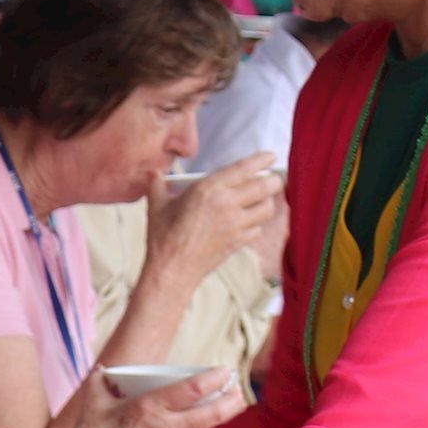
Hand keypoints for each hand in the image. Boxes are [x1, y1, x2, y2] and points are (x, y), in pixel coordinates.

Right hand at [55, 367, 240, 427]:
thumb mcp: (93, 397)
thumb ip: (101, 378)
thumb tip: (106, 369)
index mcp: (147, 407)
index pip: (190, 391)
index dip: (212, 380)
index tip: (224, 371)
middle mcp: (163, 425)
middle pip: (207, 414)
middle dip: (229, 400)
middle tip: (240, 388)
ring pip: (203, 427)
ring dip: (223, 414)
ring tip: (237, 402)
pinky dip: (205, 424)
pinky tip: (213, 417)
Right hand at [147, 151, 282, 289]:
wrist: (172, 271)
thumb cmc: (163, 238)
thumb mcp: (156, 206)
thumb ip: (157, 185)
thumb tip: (153, 173)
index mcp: (208, 189)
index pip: (244, 168)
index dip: (261, 160)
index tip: (270, 156)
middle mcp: (227, 204)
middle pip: (267, 186)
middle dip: (274, 180)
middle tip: (271, 179)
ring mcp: (236, 224)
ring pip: (268, 208)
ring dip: (268, 202)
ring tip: (261, 200)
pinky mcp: (239, 241)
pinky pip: (259, 228)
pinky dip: (258, 223)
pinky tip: (249, 222)